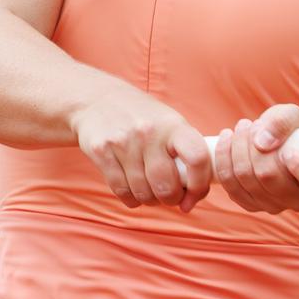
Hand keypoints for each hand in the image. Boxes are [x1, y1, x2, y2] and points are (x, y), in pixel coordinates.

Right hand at [71, 89, 211, 212]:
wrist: (98, 99)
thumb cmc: (143, 118)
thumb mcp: (170, 124)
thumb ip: (186, 154)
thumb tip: (197, 193)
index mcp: (173, 126)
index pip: (197, 158)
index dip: (200, 185)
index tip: (194, 195)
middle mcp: (149, 133)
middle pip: (166, 186)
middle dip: (171, 199)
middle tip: (169, 196)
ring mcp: (123, 143)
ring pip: (143, 193)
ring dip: (149, 200)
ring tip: (150, 190)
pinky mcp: (101, 152)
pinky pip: (121, 191)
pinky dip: (131, 199)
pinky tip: (133, 190)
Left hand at [211, 103, 298, 213]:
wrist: (283, 147)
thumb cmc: (294, 132)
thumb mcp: (293, 117)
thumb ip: (283, 122)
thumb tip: (262, 142)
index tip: (289, 150)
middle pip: (268, 176)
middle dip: (252, 146)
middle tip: (250, 124)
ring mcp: (275, 206)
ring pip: (246, 179)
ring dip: (236, 149)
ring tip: (241, 127)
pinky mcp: (252, 205)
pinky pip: (231, 186)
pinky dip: (224, 160)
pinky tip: (227, 139)